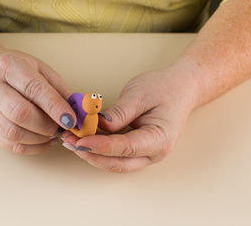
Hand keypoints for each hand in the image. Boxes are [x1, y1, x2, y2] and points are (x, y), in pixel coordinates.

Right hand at [0, 50, 76, 154]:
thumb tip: (77, 113)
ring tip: (53, 134)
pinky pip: (9, 144)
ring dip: (39, 138)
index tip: (71, 120)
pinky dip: (31, 147)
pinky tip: (44, 141)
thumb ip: (59, 90)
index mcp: (9, 66)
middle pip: (19, 113)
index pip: (33, 89)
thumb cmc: (20, 71)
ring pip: (12, 132)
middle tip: (62, 127)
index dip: (55, 107)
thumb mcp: (42, 70)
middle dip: (46, 125)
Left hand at [62, 63, 198, 171]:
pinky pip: (116, 154)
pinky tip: (83, 137)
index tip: (80, 141)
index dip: (100, 146)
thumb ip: (119, 113)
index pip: (125, 148)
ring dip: (92, 153)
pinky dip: (98, 148)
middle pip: (117, 163)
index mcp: (159, 139)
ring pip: (115, 162)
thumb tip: (97, 126)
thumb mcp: (139, 95)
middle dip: (90, 155)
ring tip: (71, 140)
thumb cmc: (165, 88)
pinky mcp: (137, 149)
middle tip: (69, 142)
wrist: (181, 87)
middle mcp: (154, 153)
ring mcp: (145, 153)